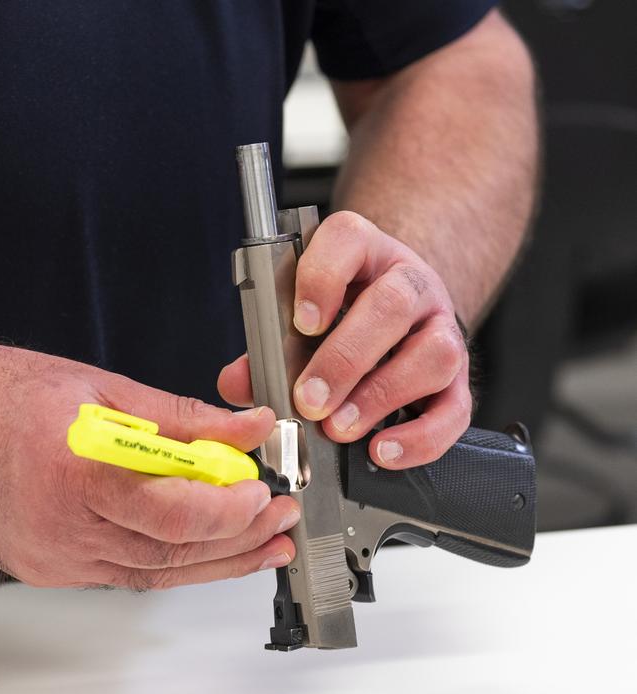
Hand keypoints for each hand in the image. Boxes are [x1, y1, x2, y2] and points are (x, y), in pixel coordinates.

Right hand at [0, 346, 297, 588]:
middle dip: (241, 539)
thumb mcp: (103, 391)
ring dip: (222, 562)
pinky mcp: (61, 571)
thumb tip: (245, 427)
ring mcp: (62, 559)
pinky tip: (213, 553)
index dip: (227, 510)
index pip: (170, 512)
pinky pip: (133, 577)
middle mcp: (67, 528)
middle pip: (174, 552)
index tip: (263, 491)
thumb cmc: (13, 402)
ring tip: (266, 545)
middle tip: (281, 519)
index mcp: (76, 474)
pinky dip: (180, 565)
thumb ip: (183, 418)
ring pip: (159, 575)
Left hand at [219, 211, 471, 468]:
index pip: (349, 239)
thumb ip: (268, 347)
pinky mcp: (458, 382)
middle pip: (393, 305)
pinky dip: (419, 438)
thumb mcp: (304, 316)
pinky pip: (454, 410)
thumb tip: (237, 382)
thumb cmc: (343, 317)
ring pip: (434, 354)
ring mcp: (442, 331)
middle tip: (310, 401)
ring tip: (341, 428)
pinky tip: (382, 450)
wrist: (403, 319)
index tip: (302, 321)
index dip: (324, 278)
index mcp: (366, 255)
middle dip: (346, 359)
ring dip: (382, 396)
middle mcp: (412, 285)